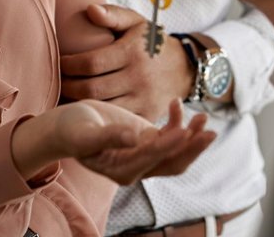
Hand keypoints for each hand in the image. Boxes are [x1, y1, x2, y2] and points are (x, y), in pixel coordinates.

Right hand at [11, 98, 215, 184]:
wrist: (64, 128)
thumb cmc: (71, 129)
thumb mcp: (86, 133)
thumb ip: (109, 137)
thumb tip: (133, 138)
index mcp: (123, 169)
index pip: (153, 158)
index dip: (170, 144)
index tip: (185, 131)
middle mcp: (137, 167)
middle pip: (172, 162)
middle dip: (192, 147)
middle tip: (209, 130)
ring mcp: (143, 155)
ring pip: (175, 152)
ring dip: (192, 137)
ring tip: (205, 118)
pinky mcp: (145, 141)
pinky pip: (168, 136)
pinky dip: (178, 123)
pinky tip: (177, 104)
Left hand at [60, 4, 195, 121]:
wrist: (185, 68)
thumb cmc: (152, 42)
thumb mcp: (137, 22)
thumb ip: (113, 15)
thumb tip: (89, 9)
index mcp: (132, 52)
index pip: (92, 62)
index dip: (69, 65)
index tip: (59, 63)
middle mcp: (138, 77)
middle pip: (92, 89)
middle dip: (68, 87)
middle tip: (57, 83)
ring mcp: (143, 99)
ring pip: (102, 108)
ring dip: (79, 105)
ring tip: (65, 98)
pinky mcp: (146, 116)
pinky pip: (116, 121)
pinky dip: (99, 118)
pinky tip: (86, 112)